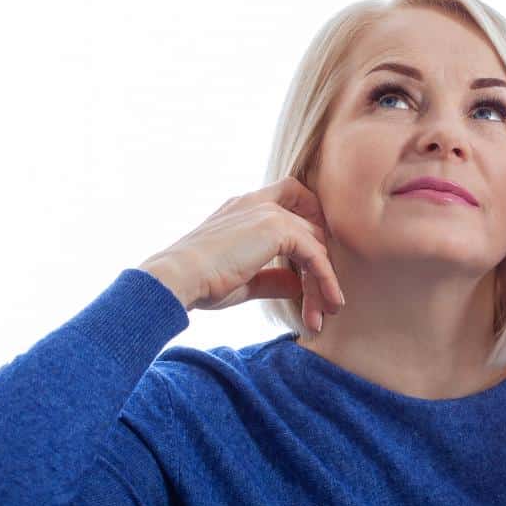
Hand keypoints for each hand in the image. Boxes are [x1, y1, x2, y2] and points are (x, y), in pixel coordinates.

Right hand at [138, 176, 344, 331]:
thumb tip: (296, 284)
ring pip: (315, 244)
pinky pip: (315, 254)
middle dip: (322, 264)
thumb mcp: (244, 280)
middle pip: (310, 225)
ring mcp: (267, 212)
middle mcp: (257, 202)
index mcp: (244, 206)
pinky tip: (327, 304)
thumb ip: (272, 278)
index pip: (290, 195)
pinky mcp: (275, 228)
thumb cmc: (200, 282)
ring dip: (325, 280)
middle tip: (327, 301)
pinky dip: (325, 280)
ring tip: (329, 311)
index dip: (311, 220)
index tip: (317, 257)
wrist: (176, 279)